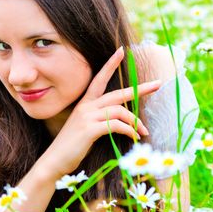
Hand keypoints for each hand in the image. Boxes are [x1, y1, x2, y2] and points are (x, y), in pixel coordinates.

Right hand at [42, 46, 160, 179]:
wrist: (55, 160)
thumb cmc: (71, 147)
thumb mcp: (85, 128)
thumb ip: (100, 120)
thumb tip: (121, 121)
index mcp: (85, 104)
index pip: (99, 79)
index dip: (110, 64)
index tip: (122, 51)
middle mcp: (86, 107)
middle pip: (117, 93)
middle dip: (139, 88)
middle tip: (158, 84)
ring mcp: (87, 117)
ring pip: (119, 110)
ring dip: (135, 122)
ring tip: (143, 132)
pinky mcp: (89, 129)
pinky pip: (116, 125)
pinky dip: (129, 131)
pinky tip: (133, 138)